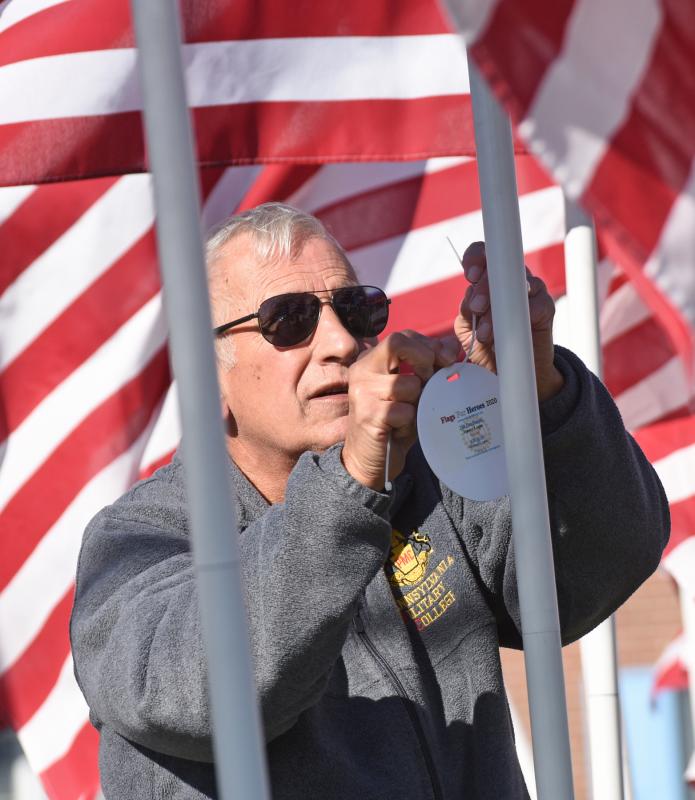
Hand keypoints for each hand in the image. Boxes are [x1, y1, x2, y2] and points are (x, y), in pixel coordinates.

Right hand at [342, 331, 458, 489]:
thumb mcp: (411, 390)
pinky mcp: (369, 415)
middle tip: (429, 381)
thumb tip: (451, 345)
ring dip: (417, 401)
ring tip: (409, 415)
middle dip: (423, 359)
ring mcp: (363, 392)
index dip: (428, 344)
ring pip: (408, 383)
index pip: (402, 336)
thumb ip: (428, 366)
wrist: (368, 459)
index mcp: (370, 361)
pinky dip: (410, 421)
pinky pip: (405, 410)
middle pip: (396, 343)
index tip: (446, 359)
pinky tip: (400, 429)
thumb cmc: (392, 423)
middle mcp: (362, 371)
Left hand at [455, 241, 563, 401]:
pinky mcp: (545, 309)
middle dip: (485, 287)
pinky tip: (511, 329)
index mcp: (488, 281)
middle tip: (477, 308)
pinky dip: (523, 315)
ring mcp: (530, 291)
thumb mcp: (468, 330)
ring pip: (519, 283)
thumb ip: (466, 312)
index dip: (476, 258)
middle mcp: (510, 281)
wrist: (508, 372)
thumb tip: (470, 296)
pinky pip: (538, 303)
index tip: (470, 275)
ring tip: (487, 332)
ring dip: (501, 306)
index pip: (483, 255)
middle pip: (501, 266)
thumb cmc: (487, 346)